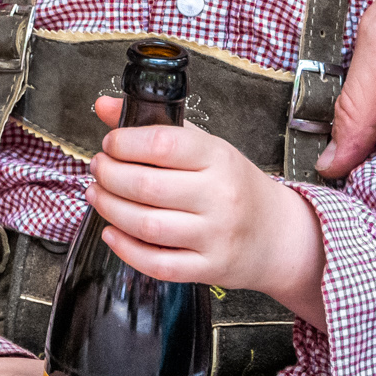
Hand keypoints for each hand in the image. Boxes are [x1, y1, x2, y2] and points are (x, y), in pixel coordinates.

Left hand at [88, 97, 325, 324]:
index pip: (163, 143)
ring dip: (110, 209)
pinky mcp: (209, 268)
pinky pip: (158, 264)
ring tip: (97, 195)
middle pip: (147, 186)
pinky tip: (111, 233)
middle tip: (97, 169)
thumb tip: (104, 106)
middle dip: (109, 175)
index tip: (109, 144)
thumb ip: (156, 125)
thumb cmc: (234, 185)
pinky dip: (126, 249)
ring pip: (147, 225)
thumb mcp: (205, 147)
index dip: (124, 142)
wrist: (278, 234)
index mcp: (218, 158)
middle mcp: (219, 197)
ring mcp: (215, 236)